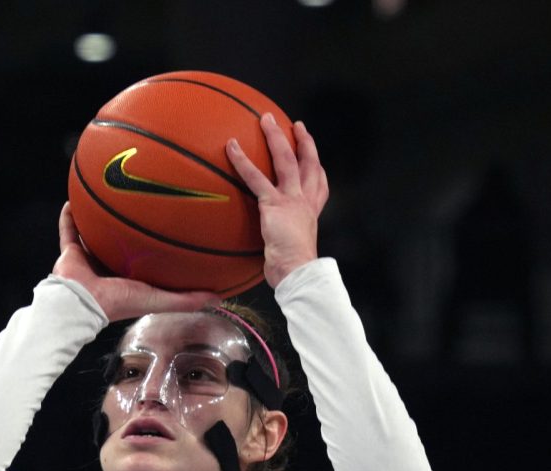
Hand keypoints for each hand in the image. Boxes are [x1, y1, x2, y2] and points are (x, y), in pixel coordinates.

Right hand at [52, 203, 218, 321]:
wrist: (83, 303)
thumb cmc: (120, 303)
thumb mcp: (160, 299)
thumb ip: (187, 299)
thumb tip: (219, 297)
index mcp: (129, 279)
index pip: (145, 262)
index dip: (157, 248)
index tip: (170, 231)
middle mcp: (109, 268)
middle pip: (120, 245)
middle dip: (129, 230)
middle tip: (141, 207)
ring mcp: (88, 260)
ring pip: (94, 235)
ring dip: (99, 220)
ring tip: (108, 197)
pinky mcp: (69, 253)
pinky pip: (69, 229)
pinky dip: (70, 216)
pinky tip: (75, 198)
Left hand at [226, 114, 328, 287]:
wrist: (297, 272)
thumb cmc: (294, 270)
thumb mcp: (293, 253)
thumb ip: (283, 244)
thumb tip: (271, 256)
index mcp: (311, 212)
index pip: (319, 185)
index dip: (317, 167)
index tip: (314, 156)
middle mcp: (305, 201)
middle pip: (307, 163)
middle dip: (303, 141)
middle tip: (295, 125)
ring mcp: (291, 199)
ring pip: (285, 159)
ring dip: (275, 136)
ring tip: (265, 118)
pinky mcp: (274, 204)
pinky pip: (255, 177)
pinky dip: (242, 161)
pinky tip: (231, 146)